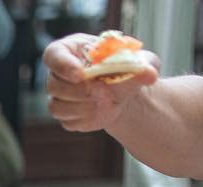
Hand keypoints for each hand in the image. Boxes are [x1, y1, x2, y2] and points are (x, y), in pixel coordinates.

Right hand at [44, 33, 159, 131]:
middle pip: (53, 84)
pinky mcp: (64, 115)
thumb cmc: (126, 69)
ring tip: (106, 102)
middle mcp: (59, 73)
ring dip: (82, 106)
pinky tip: (101, 111)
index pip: (53, 55)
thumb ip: (144, 64)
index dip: (63, 65)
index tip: (81, 74)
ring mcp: (58, 95)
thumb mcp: (139, 61)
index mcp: (71, 50)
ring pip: (57, 105)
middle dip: (79, 91)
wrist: (125, 92)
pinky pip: (66, 120)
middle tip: (103, 92)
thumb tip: (149, 74)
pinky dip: (84, 118)